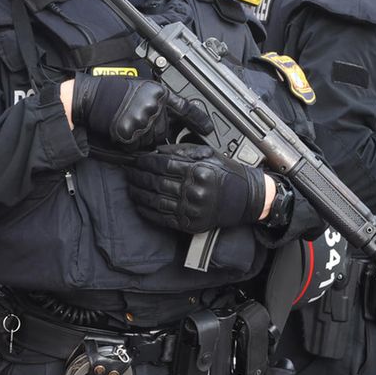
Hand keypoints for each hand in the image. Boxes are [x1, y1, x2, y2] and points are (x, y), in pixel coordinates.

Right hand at [67, 75, 212, 149]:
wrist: (89, 97)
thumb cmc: (112, 92)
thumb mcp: (142, 89)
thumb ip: (160, 102)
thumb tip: (175, 119)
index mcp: (160, 93)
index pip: (187, 109)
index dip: (200, 120)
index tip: (209, 129)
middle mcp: (155, 106)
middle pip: (165, 131)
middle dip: (154, 131)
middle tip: (137, 120)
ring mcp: (144, 120)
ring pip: (152, 141)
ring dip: (142, 138)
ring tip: (127, 122)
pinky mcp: (132, 132)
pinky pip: (138, 147)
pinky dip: (130, 143)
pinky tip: (121, 129)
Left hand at [126, 143, 265, 232]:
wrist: (248, 199)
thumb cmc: (228, 174)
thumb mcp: (209, 154)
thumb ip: (183, 151)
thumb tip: (157, 151)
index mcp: (199, 171)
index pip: (164, 165)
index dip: (146, 162)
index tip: (136, 160)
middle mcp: (195, 191)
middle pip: (157, 183)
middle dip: (138, 176)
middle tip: (128, 172)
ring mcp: (192, 209)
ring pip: (157, 201)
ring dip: (139, 194)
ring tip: (130, 187)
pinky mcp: (191, 224)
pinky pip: (163, 218)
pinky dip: (148, 211)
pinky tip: (139, 204)